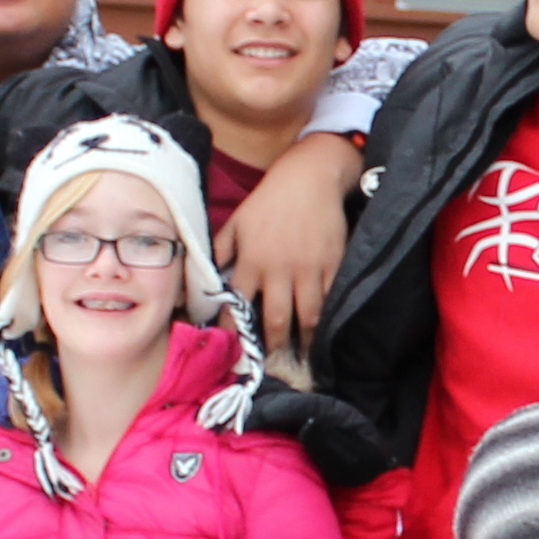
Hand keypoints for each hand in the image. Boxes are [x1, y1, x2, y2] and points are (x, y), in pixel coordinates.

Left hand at [219, 131, 360, 368]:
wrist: (309, 178)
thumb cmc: (269, 199)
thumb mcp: (237, 221)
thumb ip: (220, 250)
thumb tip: (206, 277)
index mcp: (251, 260)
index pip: (236, 304)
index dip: (233, 330)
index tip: (232, 349)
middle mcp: (279, 269)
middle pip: (276, 318)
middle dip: (272, 344)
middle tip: (272, 360)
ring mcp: (309, 269)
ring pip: (307, 315)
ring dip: (304, 340)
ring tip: (302, 354)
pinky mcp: (333, 265)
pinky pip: (330, 299)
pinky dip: (328, 318)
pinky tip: (326, 330)